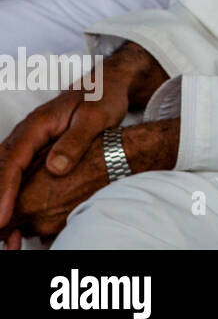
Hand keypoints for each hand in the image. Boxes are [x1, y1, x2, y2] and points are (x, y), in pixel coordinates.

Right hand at [0, 41, 165, 231]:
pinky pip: (14, 172)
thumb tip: (55, 168)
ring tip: (5, 232)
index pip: (13, 160)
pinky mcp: (33, 149)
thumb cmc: (102, 99)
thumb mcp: (96, 116)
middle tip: (0, 230)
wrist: (106, 85)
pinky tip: (12, 215)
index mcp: (38, 124)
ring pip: (4, 172)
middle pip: (0, 169)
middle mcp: (26, 133)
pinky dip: (9, 192)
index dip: (4, 190)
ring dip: (1, 199)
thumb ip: (76, 140)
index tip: (2, 216)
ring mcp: (27, 141)